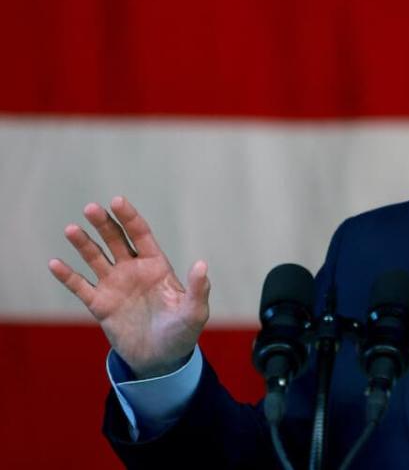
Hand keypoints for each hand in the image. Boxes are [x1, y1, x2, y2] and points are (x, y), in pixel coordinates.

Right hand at [48, 196, 210, 378]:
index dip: (129, 217)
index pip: (141, 234)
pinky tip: (55, 263)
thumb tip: (202, 264)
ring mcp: (115, 286)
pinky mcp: (100, 305)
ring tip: (71, 230)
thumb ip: (198, 289)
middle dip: (104, 224)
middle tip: (91, 208)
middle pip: (116, 240)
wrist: (161, 359)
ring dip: (83, 244)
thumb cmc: (182, 333)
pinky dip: (67, 276)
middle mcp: (133, 270)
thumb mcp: (194, 312)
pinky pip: (80, 287)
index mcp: (156, 266)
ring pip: (95, 258)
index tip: (117, 201)